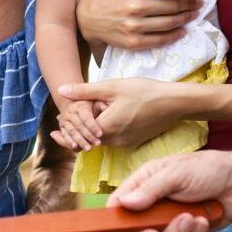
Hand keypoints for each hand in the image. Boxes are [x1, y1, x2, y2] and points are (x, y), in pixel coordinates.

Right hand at [54, 99, 102, 151]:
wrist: (73, 105)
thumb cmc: (90, 105)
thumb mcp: (95, 103)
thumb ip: (101, 104)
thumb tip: (105, 107)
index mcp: (80, 106)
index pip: (86, 118)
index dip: (93, 126)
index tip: (101, 134)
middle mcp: (70, 112)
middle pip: (79, 126)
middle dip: (89, 136)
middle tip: (98, 144)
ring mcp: (64, 120)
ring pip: (72, 132)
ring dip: (80, 141)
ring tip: (89, 149)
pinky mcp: (61, 127)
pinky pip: (65, 136)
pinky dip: (69, 142)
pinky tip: (76, 148)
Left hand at [58, 78, 176, 148]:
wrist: (174, 103)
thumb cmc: (144, 91)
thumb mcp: (112, 87)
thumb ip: (85, 91)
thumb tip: (61, 90)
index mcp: (106, 129)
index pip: (78, 134)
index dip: (68, 128)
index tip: (57, 124)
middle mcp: (115, 141)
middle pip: (88, 138)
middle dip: (79, 129)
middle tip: (68, 118)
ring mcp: (125, 144)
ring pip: (101, 139)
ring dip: (94, 128)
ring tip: (92, 111)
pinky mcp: (133, 142)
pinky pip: (113, 139)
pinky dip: (106, 130)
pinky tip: (110, 113)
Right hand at [75, 0, 205, 50]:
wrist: (87, 17)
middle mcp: (137, 6)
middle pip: (174, 6)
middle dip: (191, 4)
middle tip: (199, 3)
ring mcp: (134, 26)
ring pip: (170, 23)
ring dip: (186, 19)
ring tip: (193, 14)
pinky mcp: (133, 42)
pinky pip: (161, 40)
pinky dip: (175, 35)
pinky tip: (182, 30)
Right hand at [107, 151, 231, 231]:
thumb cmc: (206, 170)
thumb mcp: (177, 174)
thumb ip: (151, 190)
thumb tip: (125, 203)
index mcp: (145, 183)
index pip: (120, 203)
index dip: (114, 221)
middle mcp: (153, 203)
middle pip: (136, 230)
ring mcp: (168, 219)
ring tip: (192, 218)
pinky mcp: (185, 231)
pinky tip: (204, 220)